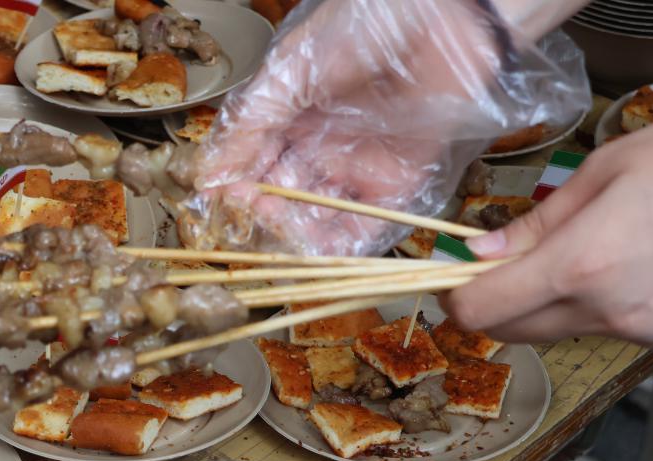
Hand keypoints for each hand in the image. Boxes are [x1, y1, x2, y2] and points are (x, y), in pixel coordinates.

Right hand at [183, 0, 588, 255]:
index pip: (252, 167)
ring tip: (277, 225)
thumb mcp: (288, 71)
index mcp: (293, 118)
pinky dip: (337, 246)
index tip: (219, 200)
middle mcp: (323, 148)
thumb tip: (208, 176)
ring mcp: (358, 169)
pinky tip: (312, 245)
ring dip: (292, 231)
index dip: (234, 188)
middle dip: (261, 214)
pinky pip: (363, 229)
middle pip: (281, 199)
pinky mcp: (398, 186)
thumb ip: (248, 125)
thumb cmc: (367, 24)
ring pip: (316, 220)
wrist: (444, 16)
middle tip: (248, 214)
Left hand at [443, 105, 652, 352]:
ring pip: (562, 332)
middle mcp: (612, 310)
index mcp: (584, 264)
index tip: (455, 278)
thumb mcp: (608, 170)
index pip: (484, 310)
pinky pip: (611, 331)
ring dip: (551, 304)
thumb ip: (537, 222)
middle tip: (505, 264)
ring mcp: (647, 332)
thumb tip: (483, 251)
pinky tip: (632, 267)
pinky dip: (601, 308)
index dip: (458, 296)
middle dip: (497, 302)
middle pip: (514, 331)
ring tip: (589, 252)